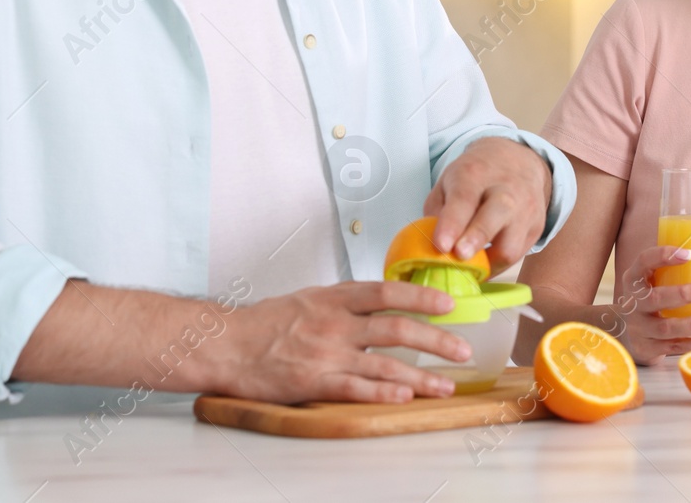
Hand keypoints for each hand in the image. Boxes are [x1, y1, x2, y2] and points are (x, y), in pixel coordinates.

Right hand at [217, 281, 471, 404]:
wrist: (228, 345)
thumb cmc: (267, 323)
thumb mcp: (311, 297)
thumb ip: (346, 302)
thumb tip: (381, 303)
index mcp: (336, 298)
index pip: (388, 292)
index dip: (422, 297)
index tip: (449, 305)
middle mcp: (336, 323)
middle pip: (398, 329)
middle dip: (437, 341)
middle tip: (462, 349)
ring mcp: (327, 353)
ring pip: (386, 363)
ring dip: (421, 376)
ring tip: (446, 385)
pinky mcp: (316, 382)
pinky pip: (357, 388)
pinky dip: (384, 393)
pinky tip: (405, 397)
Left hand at [425, 137, 551, 272]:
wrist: (518, 161)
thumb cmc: (476, 175)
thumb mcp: (449, 180)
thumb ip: (437, 211)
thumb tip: (432, 246)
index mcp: (475, 174)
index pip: (464, 198)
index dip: (452, 224)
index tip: (441, 245)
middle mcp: (505, 189)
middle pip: (496, 213)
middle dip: (477, 238)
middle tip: (459, 256)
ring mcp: (526, 209)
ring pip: (512, 245)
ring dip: (487, 262)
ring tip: (469, 266)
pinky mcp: (536, 227)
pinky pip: (517, 255)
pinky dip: (498, 264)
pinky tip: (484, 261)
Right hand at [611, 245, 690, 364]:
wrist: (629, 333)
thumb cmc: (655, 298)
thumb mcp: (662, 281)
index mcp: (635, 278)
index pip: (644, 261)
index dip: (662, 256)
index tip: (689, 253)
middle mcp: (634, 303)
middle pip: (654, 298)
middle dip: (682, 294)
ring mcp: (639, 328)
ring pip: (666, 328)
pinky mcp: (647, 348)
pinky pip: (673, 348)